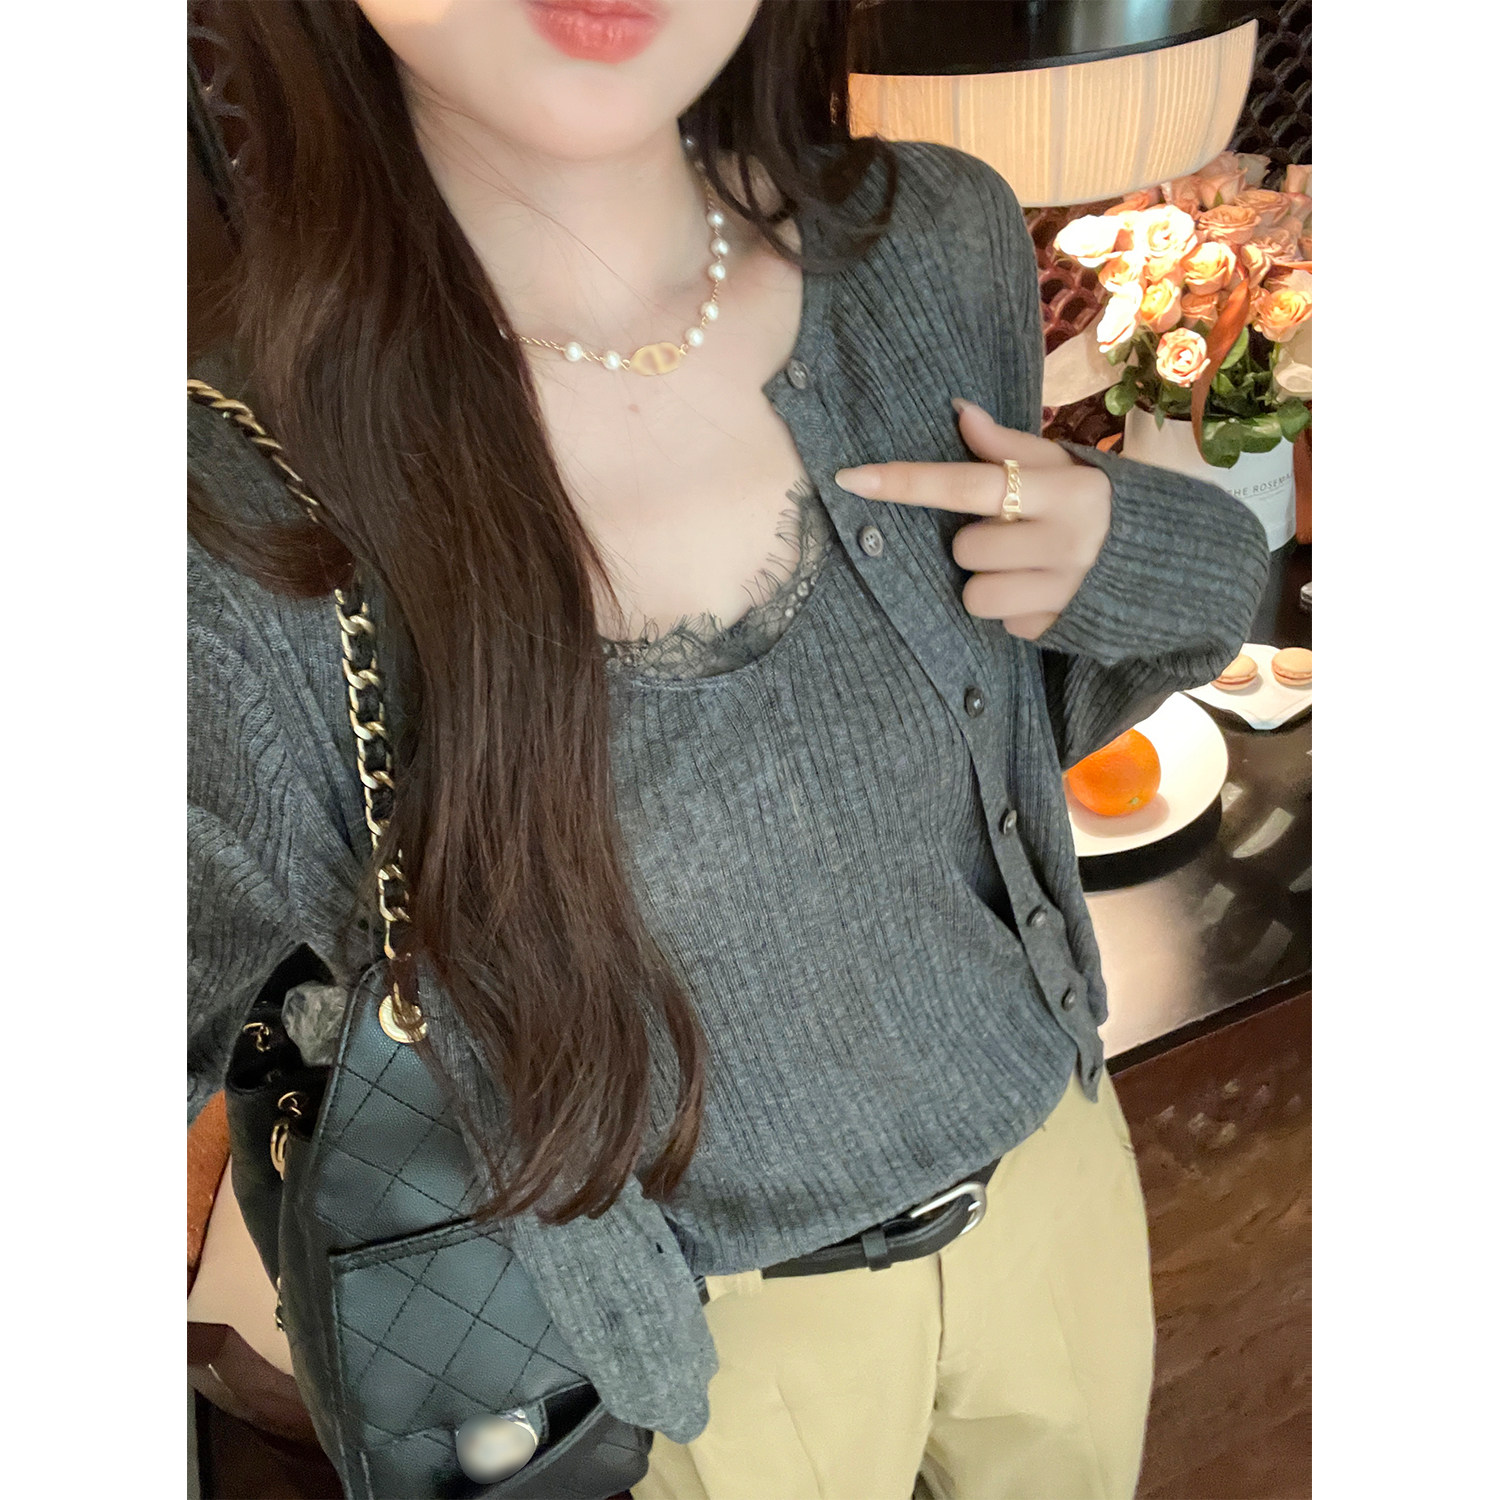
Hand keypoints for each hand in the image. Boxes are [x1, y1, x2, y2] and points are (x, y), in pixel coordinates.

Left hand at [833, 399, 1112, 639]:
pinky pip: (1001, 623)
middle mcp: (1065, 542)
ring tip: (1022, 568)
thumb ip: (1010, 446)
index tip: (851, 479)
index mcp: (1065, 491)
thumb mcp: (1065, 467)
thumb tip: (960, 411)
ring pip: (974, 596)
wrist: (1168, 564)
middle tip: (1011, 536)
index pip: (968, 484)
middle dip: (977, 544)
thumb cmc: (1095, 504)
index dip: (907, 482)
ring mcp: (1063, 591)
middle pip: (965, 549)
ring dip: (987, 582)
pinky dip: (1012, 608)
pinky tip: (1040, 592)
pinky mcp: (1057, 629)